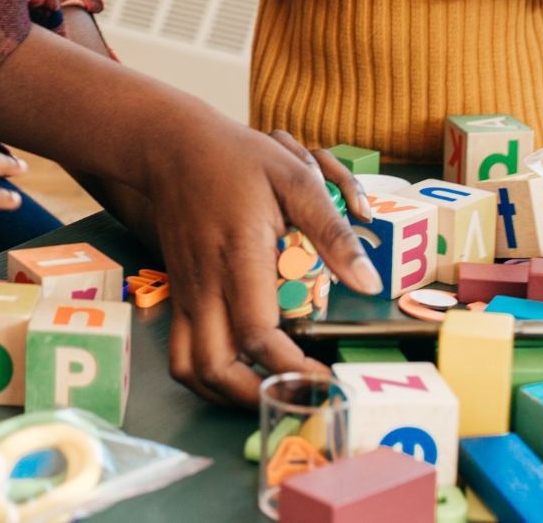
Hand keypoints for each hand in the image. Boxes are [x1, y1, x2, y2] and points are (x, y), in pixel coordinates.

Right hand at [138, 118, 382, 406]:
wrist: (174, 147)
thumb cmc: (239, 159)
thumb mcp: (296, 179)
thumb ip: (333, 233)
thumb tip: (369, 283)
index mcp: (239, 259)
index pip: (260, 337)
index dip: (292, 368)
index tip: (324, 378)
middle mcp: (206, 285)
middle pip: (218, 368)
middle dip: (259, 395)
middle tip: (300, 394)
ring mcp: (187, 293)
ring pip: (191, 369)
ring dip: (227, 394)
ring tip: (270, 391)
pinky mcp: (179, 294)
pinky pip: (180, 353)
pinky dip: (205, 377)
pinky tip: (237, 372)